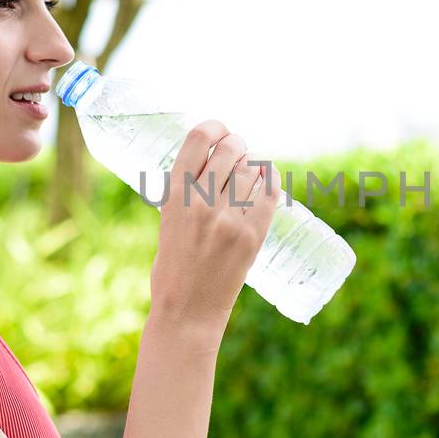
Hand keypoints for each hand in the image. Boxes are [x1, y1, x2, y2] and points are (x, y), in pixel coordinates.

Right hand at [148, 119, 279, 332]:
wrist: (187, 310)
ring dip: (252, 166)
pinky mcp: (252, 235)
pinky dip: (270, 179)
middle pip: (230, 149)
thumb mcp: (168, 221)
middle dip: (237, 145)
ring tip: (247, 173)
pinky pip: (270, 192)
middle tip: (238, 151)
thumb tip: (215, 163)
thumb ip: (186, 193)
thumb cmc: (174, 266)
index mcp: (174, 196)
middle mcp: (201, 203)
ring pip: (251, 170)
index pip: (198, 139)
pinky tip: (267, 177)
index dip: (214, 127)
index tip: (220, 130)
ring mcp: (229, 219)